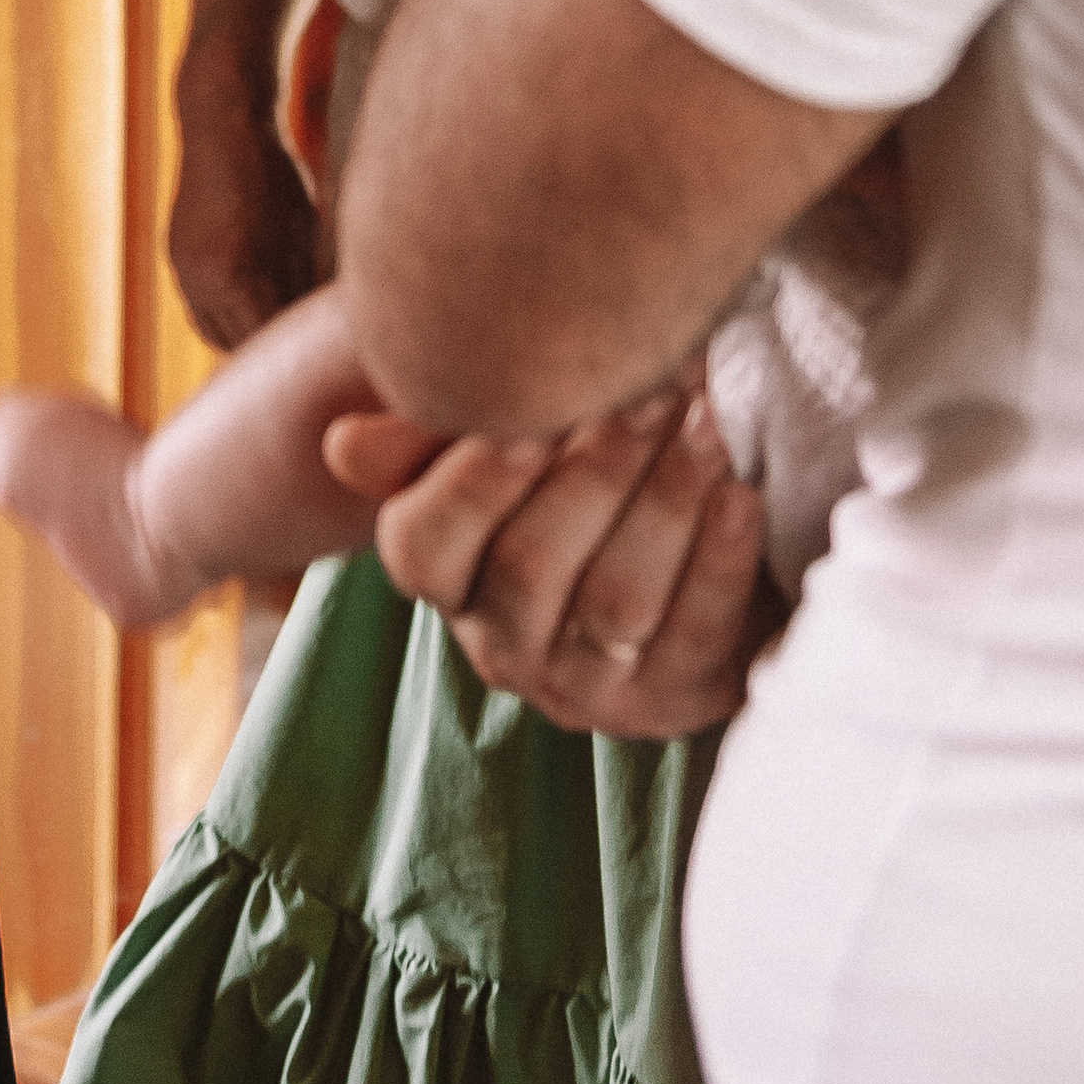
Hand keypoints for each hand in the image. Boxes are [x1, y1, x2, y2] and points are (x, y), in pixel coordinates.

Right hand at [165, 61, 320, 345]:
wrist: (221, 124)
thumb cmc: (277, 174)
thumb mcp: (303, 232)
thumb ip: (303, 285)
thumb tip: (314, 326)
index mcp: (238, 277)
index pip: (270, 340)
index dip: (296, 349)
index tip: (319, 351)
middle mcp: (201, 282)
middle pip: (240, 345)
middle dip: (271, 348)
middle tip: (305, 348)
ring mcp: (182, 271)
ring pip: (214, 332)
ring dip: (244, 337)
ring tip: (282, 329)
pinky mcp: (175, 258)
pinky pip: (199, 306)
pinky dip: (226, 314)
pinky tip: (255, 303)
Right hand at [353, 385, 778, 734]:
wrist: (701, 550)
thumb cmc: (582, 472)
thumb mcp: (509, 445)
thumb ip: (435, 433)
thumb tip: (342, 446)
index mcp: (445, 581)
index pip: (420, 547)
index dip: (472, 482)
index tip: (530, 413)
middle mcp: (503, 644)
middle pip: (531, 566)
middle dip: (594, 470)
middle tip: (655, 385)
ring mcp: (589, 684)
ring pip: (616, 600)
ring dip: (664, 503)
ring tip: (707, 421)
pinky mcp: (676, 699)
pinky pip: (696, 632)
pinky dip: (718, 558)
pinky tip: (741, 492)